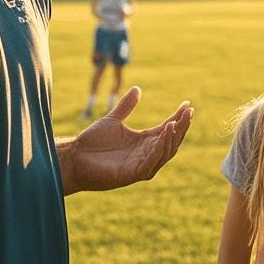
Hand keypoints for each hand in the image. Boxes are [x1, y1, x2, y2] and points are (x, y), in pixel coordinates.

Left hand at [60, 87, 191, 193]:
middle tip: (188, 112)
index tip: (188, 105)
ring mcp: (141, 166)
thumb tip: (137, 89)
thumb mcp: (112, 120)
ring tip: (177, 121)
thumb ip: (126, 106)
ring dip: (173, 137)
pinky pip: (152, 161)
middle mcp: (146, 154)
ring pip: (165, 152)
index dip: (178, 118)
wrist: (74, 157)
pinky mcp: (133, 174)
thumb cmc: (91, 142)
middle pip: (171, 141)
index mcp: (143, 142)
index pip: (167, 129)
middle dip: (181, 127)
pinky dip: (160, 147)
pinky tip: (164, 133)